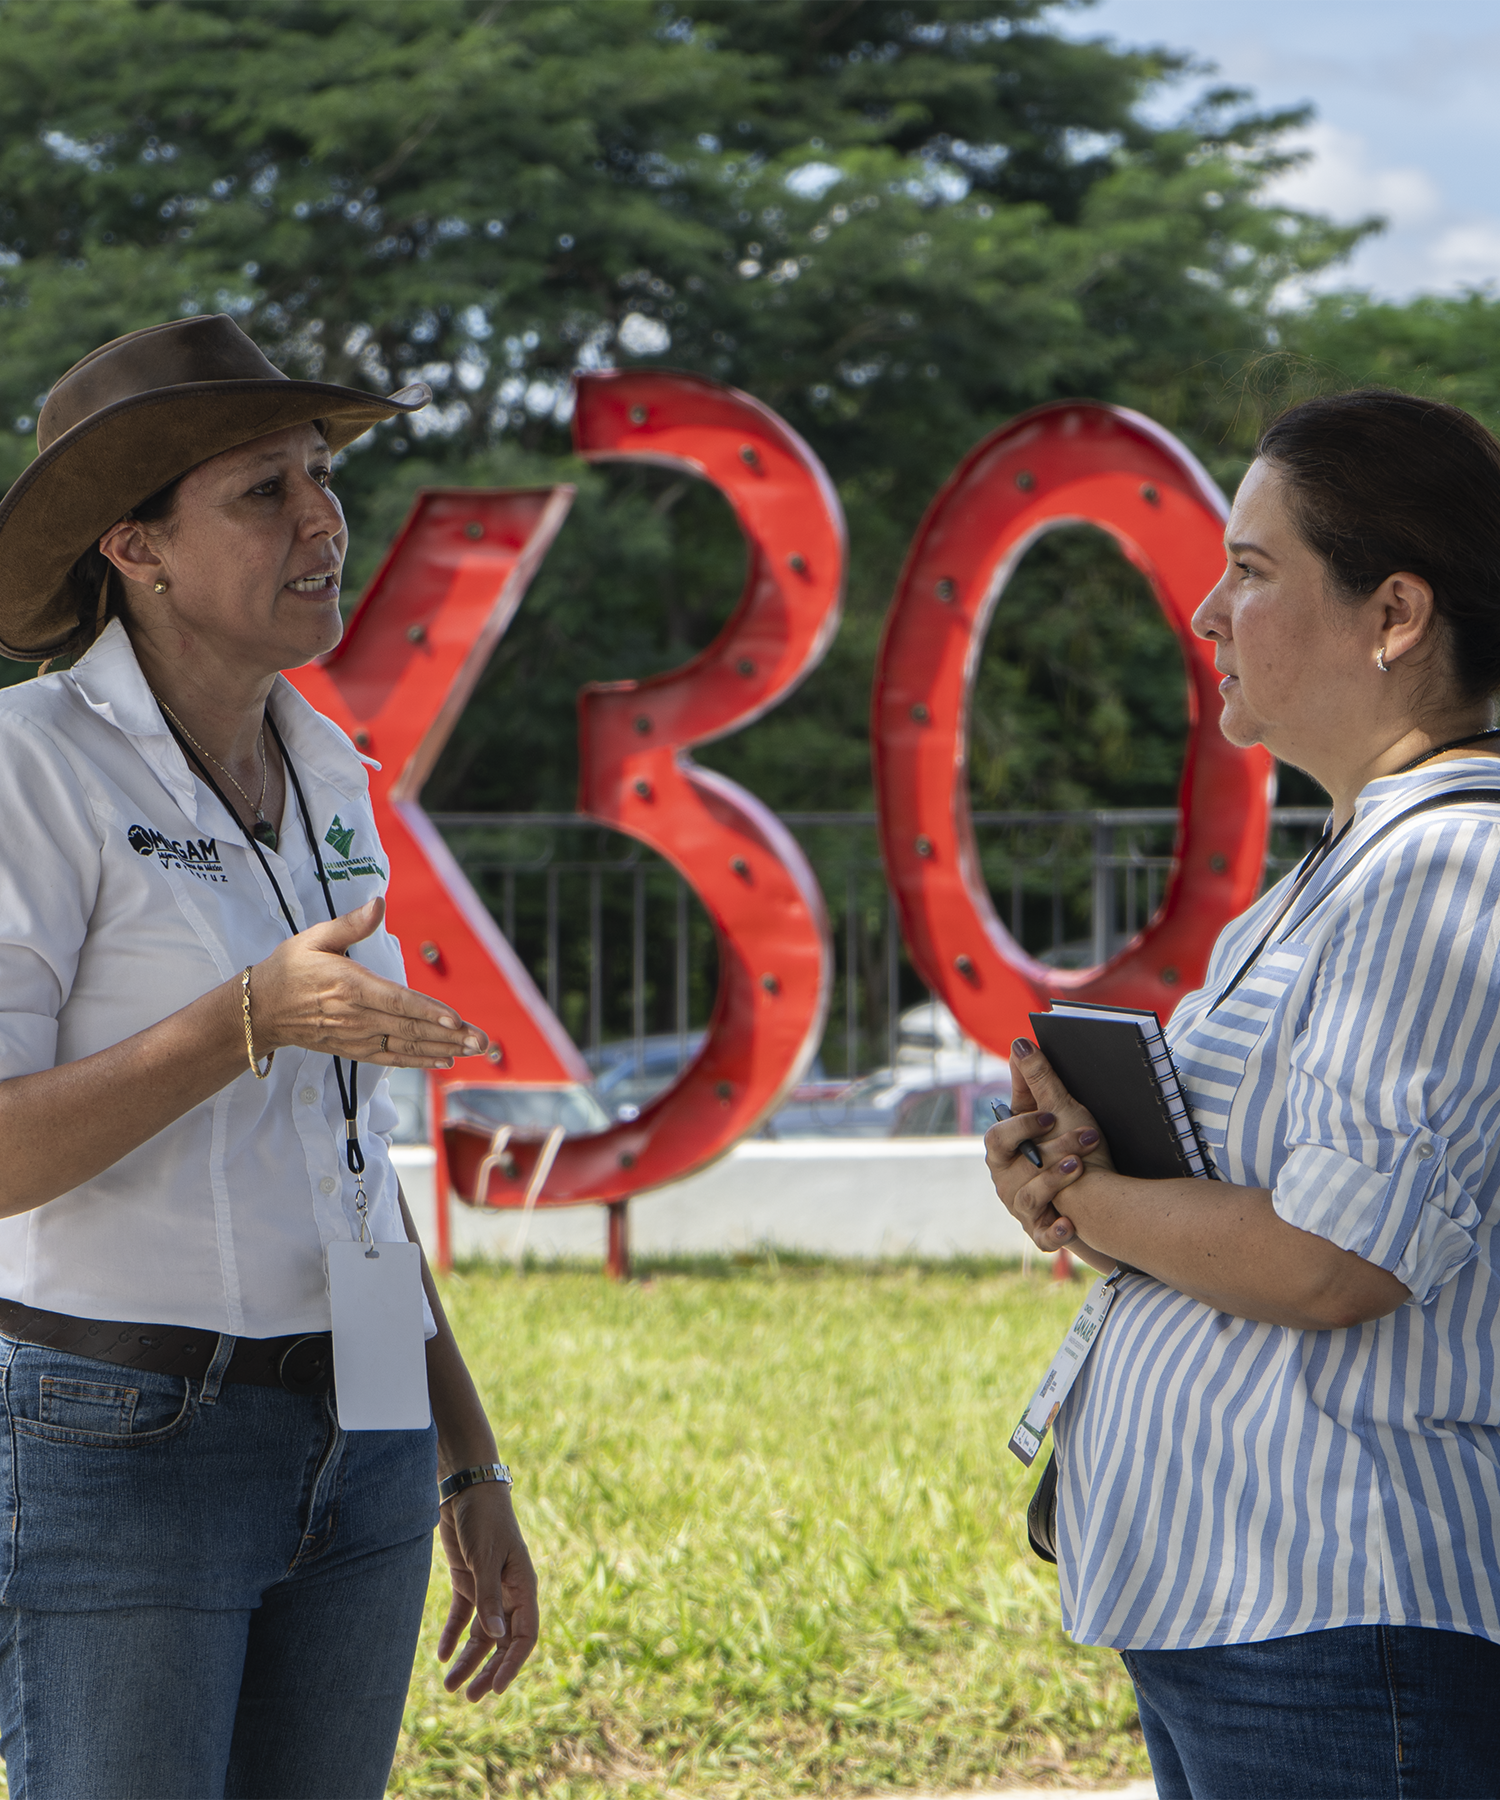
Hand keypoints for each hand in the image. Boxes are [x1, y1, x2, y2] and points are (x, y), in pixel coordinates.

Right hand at [249, 896, 486, 1066]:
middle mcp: (356, 1016)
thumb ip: (350, 925)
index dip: (428, 1012)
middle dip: (449, 1036)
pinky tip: (444, 1060)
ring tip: (474, 1050)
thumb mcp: (314, 938)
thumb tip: (378, 904)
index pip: (397, 1002)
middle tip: (482, 1041)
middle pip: (410, 1028)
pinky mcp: (353, 1049)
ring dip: (443, 1049)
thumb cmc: (289, 968)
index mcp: (350, 987)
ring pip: (406, 1045)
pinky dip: (418, 1061)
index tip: (456, 1020)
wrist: (260, 1009)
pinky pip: (391, 1058)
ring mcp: (355, 1037)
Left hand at [437, 1481, 539, 1700]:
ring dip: (468, 1659)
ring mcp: (487, 1587)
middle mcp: (508, 1592)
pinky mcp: (467, 1580)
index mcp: (522, 1587)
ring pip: (482, 1634)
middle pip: (502, 1641)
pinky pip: (463, 1617)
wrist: (466, 1488)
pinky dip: (454, 1636)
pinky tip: (442, 1655)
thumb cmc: (485, 1519)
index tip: (496, 1688)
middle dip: (488, 1669)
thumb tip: (497, 1637)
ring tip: (449, 1685)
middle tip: (470, 1697)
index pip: (525, 1635)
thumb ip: (490, 1597)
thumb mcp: (487, 1558)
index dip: (513, 1663)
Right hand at [983, 1037, 1111, 1252]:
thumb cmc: (1073, 1150)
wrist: (1099, 1200)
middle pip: (1016, 1170)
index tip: (1051, 1116)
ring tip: (1082, 1167)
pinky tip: (1071, 1223)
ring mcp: (1023, 1210)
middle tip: (1087, 1137)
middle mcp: (1007, 1182)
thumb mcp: (1059, 1112)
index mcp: (1004, 1153)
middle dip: (1052, 1152)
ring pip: (1030, 1199)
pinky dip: (1056, 1231)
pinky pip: (1042, 1237)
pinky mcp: (1041, 1234)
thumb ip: (1036, 1080)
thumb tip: (1020, 1042)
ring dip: (1057, 1182)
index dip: (1022, 1128)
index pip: (997, 1139)